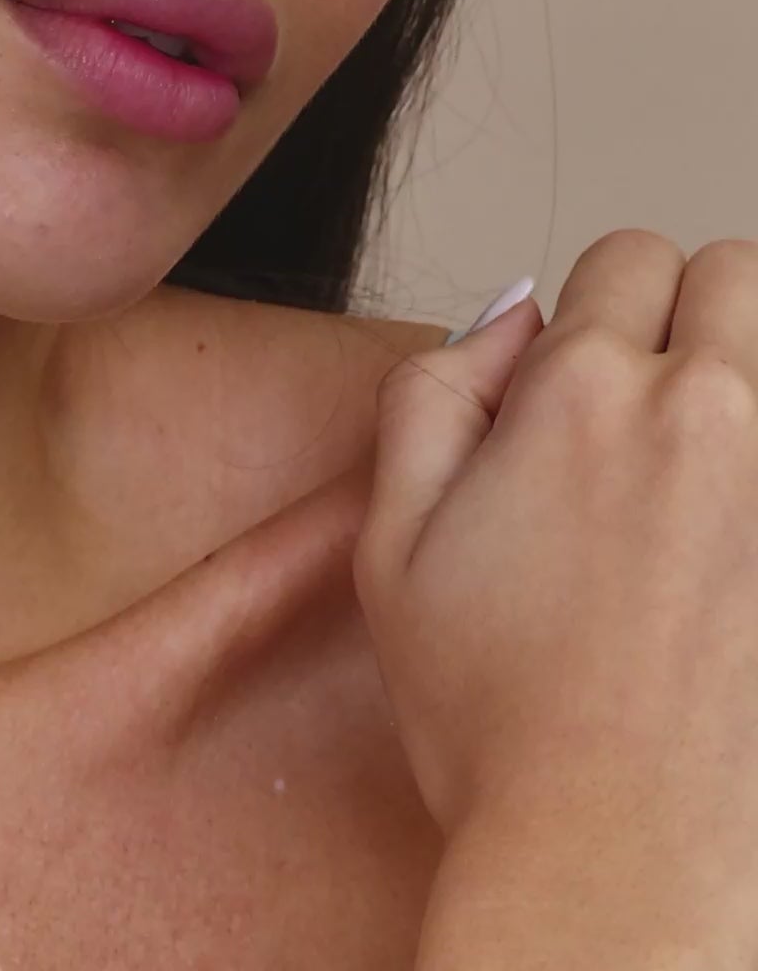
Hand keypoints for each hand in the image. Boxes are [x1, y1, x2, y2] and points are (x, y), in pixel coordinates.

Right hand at [353, 228, 757, 910]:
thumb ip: (433, 395)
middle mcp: (705, 417)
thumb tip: (510, 316)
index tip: (588, 377)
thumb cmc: (499, 719)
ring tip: (711, 479)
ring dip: (745, 384)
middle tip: (661, 405)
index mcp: (581, 398)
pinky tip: (733, 539)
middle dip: (694, 315)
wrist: (617, 857)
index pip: (626, 255)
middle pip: (735, 273)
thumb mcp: (391, 544)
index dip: (600, 307)